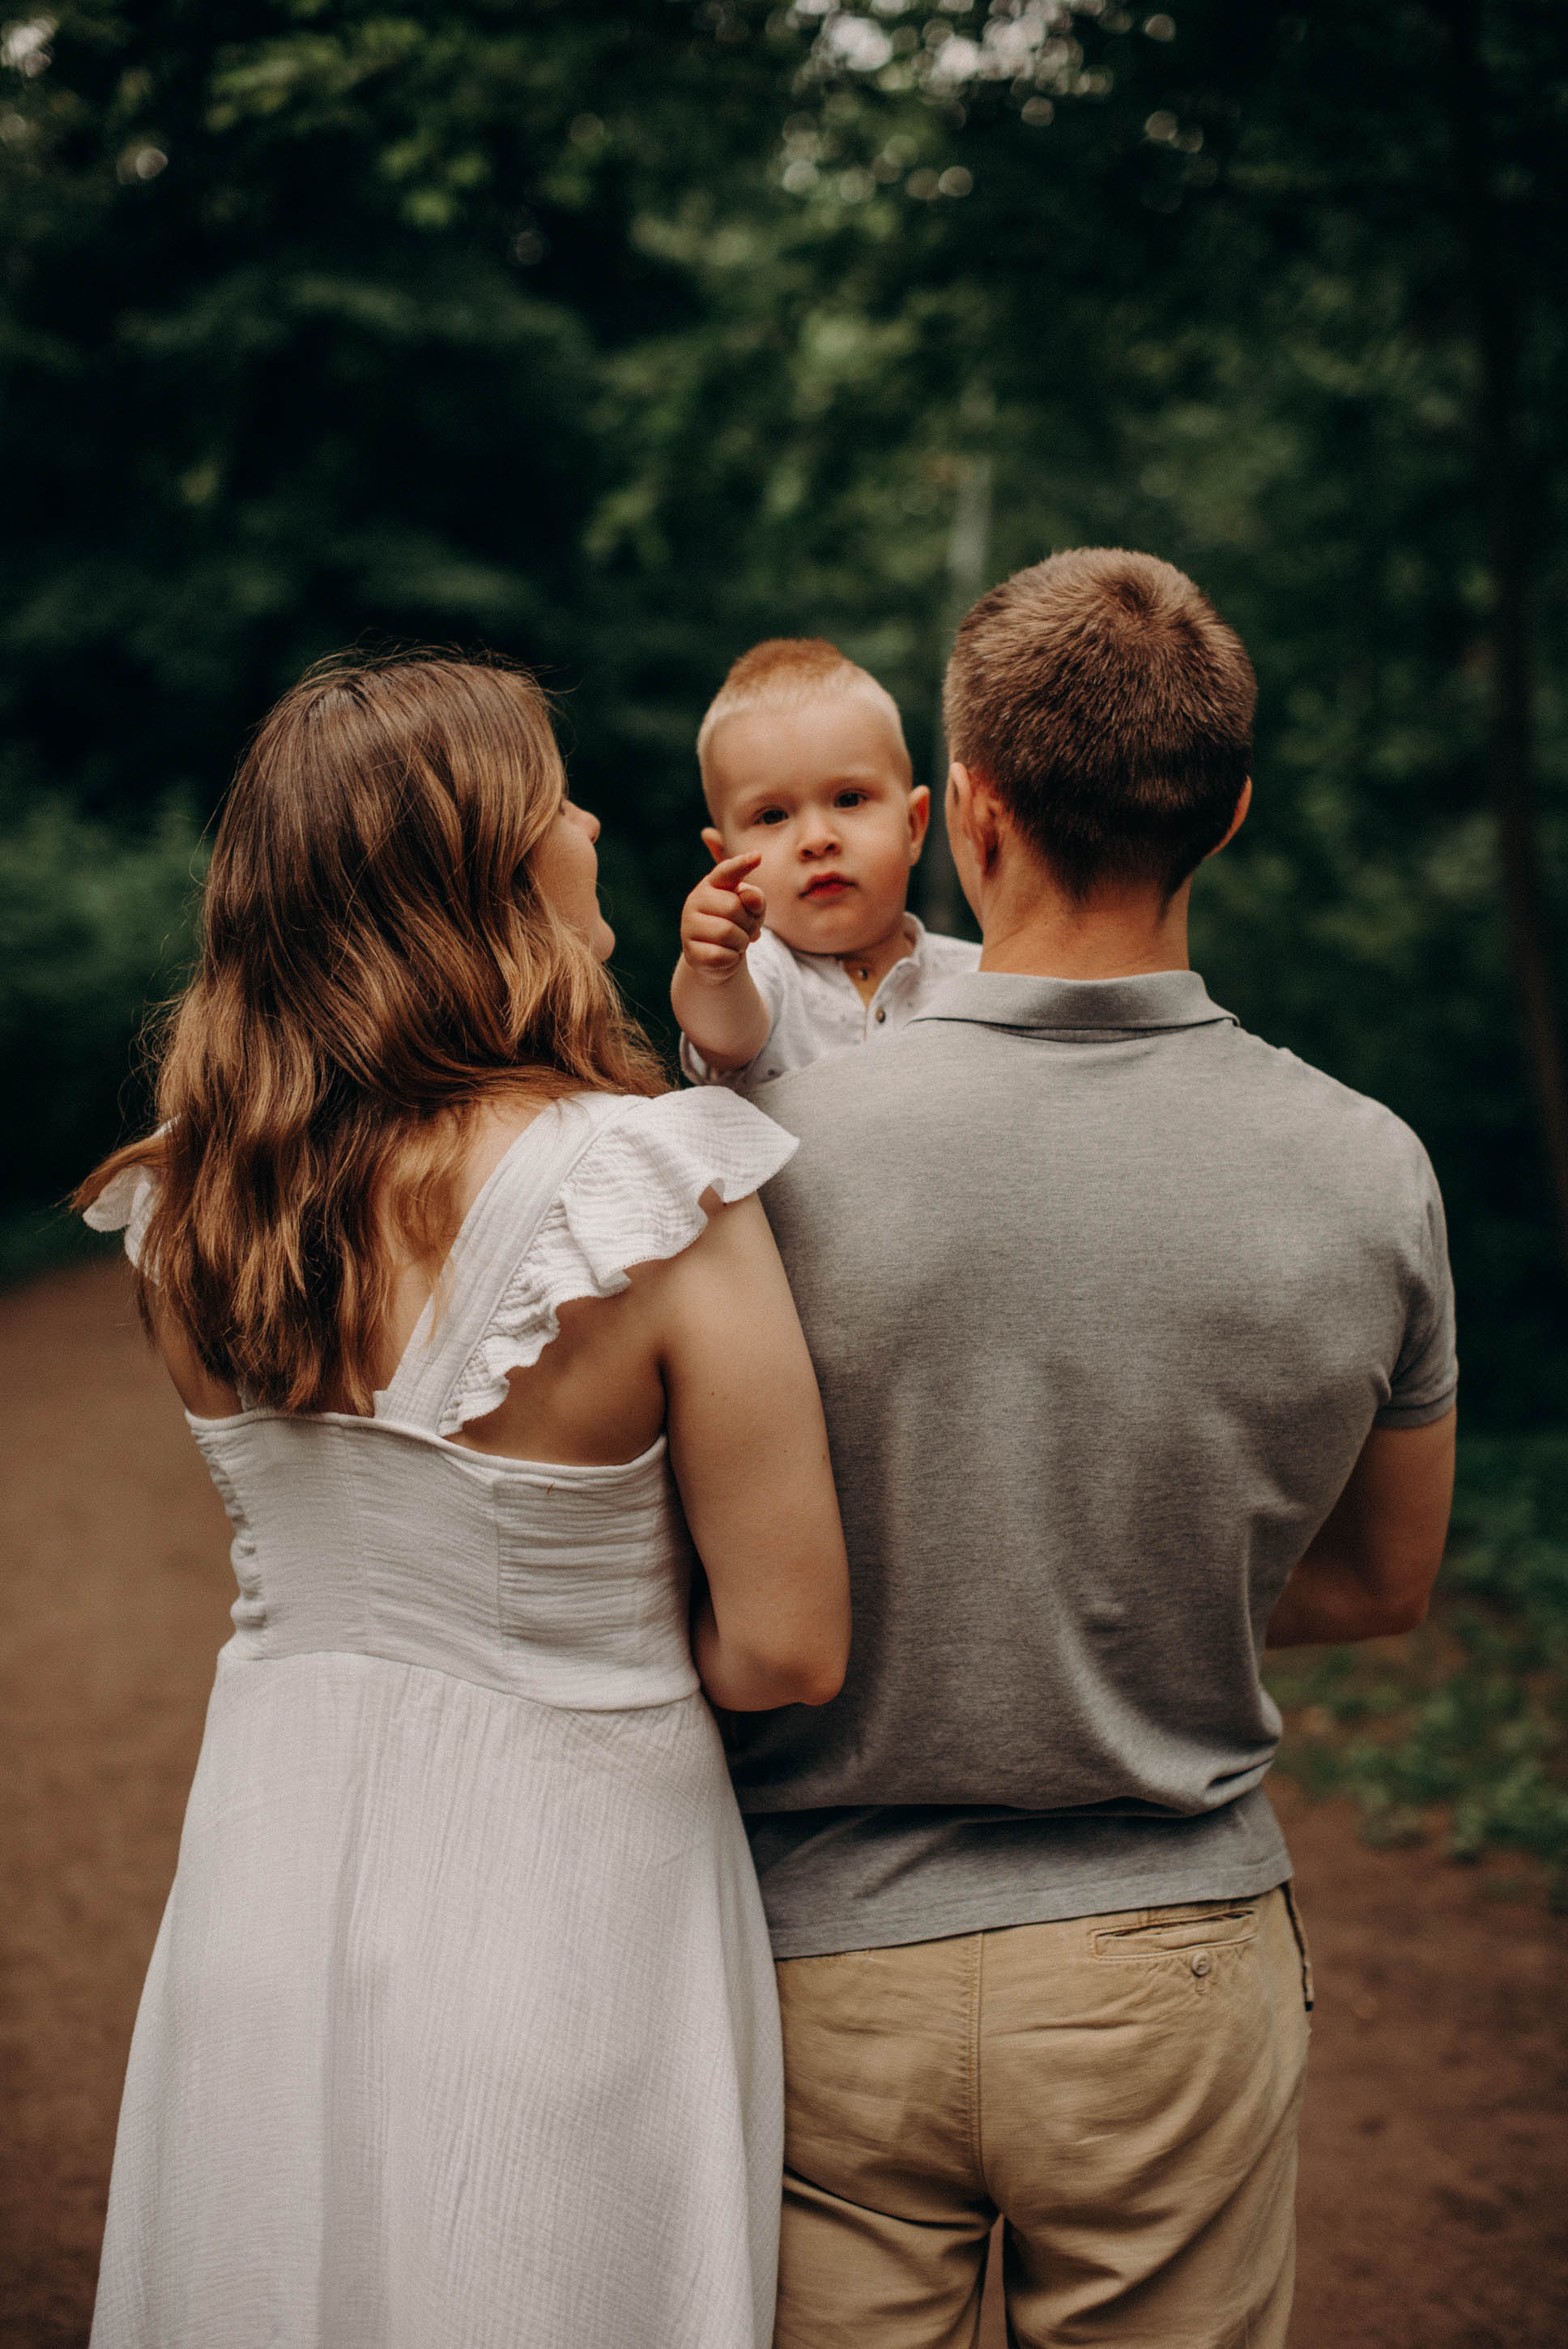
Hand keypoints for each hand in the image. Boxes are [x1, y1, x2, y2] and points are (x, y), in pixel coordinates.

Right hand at [680, 852, 765, 982]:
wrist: (720, 957)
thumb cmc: (737, 924)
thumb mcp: (752, 908)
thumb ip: (755, 898)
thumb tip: (751, 899)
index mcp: (712, 883)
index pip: (727, 872)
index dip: (741, 864)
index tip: (758, 856)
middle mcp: (695, 900)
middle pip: (733, 907)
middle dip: (748, 922)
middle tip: (744, 929)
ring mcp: (688, 926)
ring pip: (727, 933)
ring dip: (741, 942)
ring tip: (736, 942)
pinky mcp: (690, 952)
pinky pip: (721, 955)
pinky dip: (732, 959)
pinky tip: (726, 955)